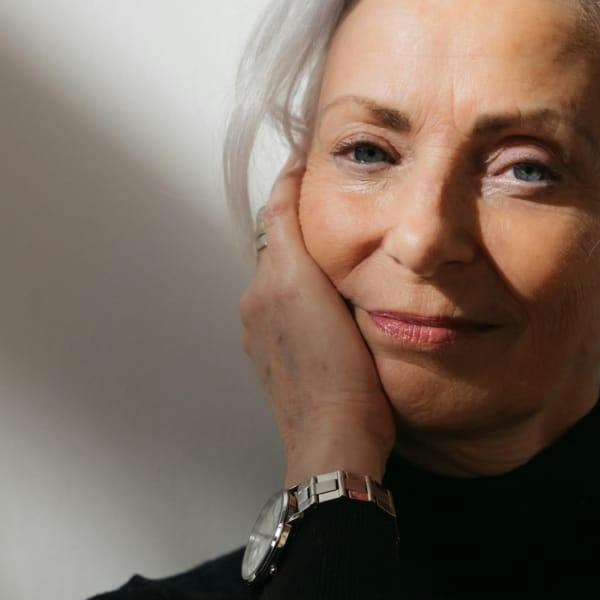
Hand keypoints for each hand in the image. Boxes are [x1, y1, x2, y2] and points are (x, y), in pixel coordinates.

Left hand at [241, 150, 394, 479]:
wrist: (335, 442)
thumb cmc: (342, 381)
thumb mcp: (322, 295)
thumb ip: (300, 239)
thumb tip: (291, 195)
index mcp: (272, 282)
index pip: (279, 213)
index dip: (295, 182)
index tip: (312, 157)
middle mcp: (257, 303)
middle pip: (279, 244)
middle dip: (302, 221)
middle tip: (338, 202)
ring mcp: (262, 335)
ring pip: (283, 278)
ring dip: (304, 262)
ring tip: (341, 254)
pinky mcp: (274, 360)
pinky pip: (286, 311)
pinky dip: (303, 297)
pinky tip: (332, 307)